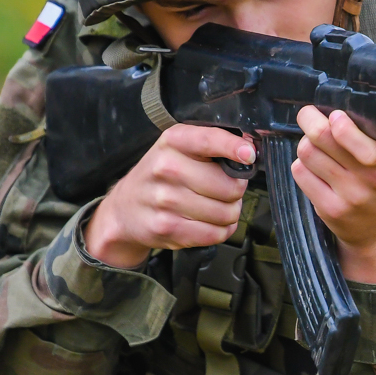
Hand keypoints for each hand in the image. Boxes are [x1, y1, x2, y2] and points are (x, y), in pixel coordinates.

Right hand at [83, 126, 253, 267]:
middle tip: (225, 190)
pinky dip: (220, 231)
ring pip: (226, 213)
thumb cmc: (159, 177)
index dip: (234, 148)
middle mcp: (166, 168)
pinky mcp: (167, 228)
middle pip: (230, 186)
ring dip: (229, 214)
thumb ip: (212, 145)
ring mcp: (165, 200)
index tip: (249, 154)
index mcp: (173, 141)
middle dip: (236, 191)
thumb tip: (251, 148)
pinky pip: (214, 234)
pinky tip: (209, 223)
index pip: (209, 140)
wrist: (124, 210)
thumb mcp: (178, 148)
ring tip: (214, 207)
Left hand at [292, 107, 375, 284]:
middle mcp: (372, 176)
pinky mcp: (330, 208)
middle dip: (310, 119)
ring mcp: (350, 194)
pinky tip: (315, 169)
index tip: (335, 116)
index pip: (355, 135)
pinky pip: (301, 173)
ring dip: (307, 144)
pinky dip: (302, 166)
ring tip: (317, 146)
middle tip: (310, 116)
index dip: (337, 120)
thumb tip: (354, 99)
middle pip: (322, 135)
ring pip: (307, 151)